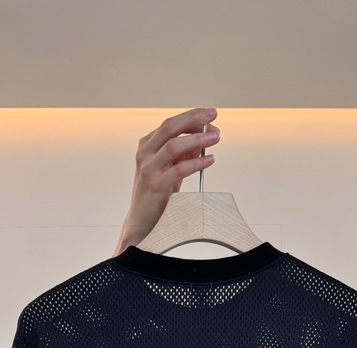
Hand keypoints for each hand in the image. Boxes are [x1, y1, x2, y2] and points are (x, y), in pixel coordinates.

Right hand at [114, 107, 220, 254]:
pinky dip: (196, 163)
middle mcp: (145, 153)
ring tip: (215, 138)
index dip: (191, 117)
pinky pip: (178, 169)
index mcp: (147, 145)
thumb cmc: (156, 196)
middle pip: (169, 127)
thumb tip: (202, 142)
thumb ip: (183, 155)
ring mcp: (148, 169)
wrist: (142, 223)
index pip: (170, 124)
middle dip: (193, 119)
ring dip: (197, 139)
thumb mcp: (170, 170)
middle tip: (213, 115)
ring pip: (173, 145)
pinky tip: (209, 160)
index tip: (210, 116)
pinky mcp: (154, 185)